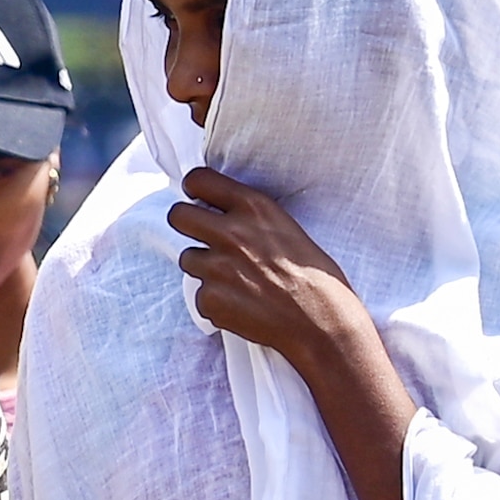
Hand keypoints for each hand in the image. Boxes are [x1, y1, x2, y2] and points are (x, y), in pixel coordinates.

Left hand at [167, 167, 370, 360]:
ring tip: (237, 280)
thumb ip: (249, 217)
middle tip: (201, 237)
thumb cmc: (314, 275)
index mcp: (253, 207)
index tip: (197, 198)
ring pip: (187, 258)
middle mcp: (231, 232)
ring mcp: (217, 267)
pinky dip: (215, 302)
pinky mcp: (211, 299)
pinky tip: (242, 305)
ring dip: (204, 268)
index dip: (194, 189)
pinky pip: (200, 296)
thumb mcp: (285, 226)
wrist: (321, 320)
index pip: (199, 179)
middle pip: (177, 216)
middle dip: (186, 224)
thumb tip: (218, 212)